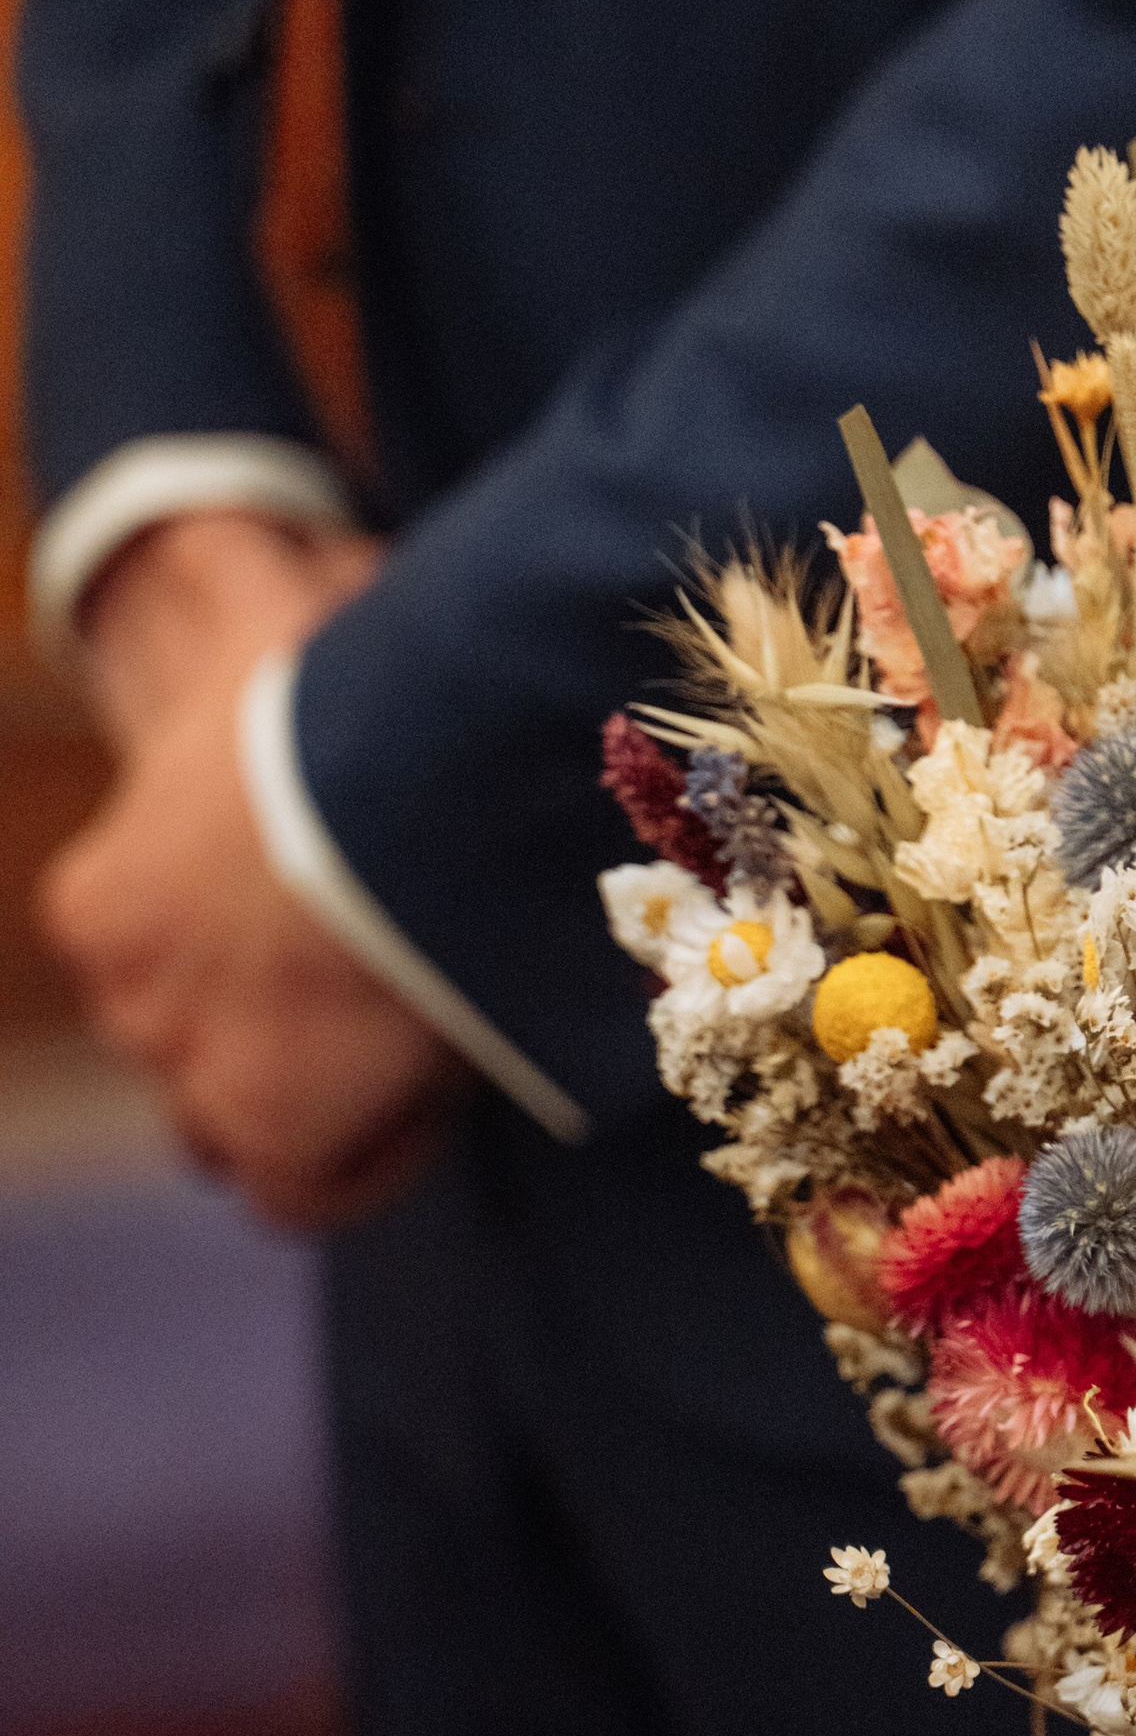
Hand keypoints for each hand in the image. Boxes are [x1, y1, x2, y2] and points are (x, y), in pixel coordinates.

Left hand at [40, 511, 462, 1224]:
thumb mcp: (280, 646)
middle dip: (282, 1037)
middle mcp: (121, 993)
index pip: (156, 971)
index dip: (255, 963)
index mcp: (101, 898)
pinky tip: (433, 1093)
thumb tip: (270, 549)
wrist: (394, 775)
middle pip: (193, 1055)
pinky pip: (309, 1187)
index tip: (349, 936)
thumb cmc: (356, 694)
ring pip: (241, 1126)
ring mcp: (187, 1068)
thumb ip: (256, 645)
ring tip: (420, 1037)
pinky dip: (368, 1156)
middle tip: (394, 989)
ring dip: (324, 1098)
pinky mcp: (268, 1126)